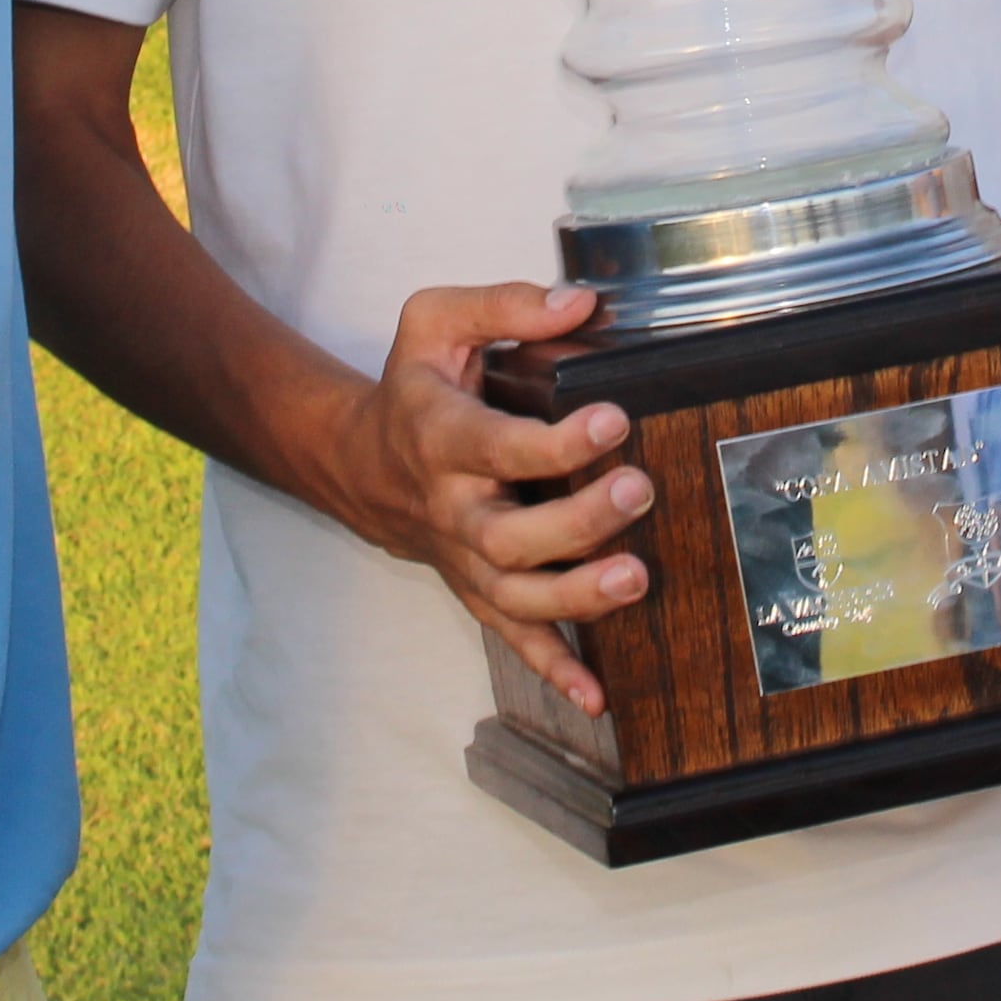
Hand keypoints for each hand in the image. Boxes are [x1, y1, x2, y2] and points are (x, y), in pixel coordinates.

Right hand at [320, 281, 658, 713]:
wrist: (363, 462)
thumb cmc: (413, 388)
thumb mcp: (434, 323)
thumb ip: (505, 305)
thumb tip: (581, 305)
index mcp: (442, 437)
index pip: (498, 445)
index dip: (556, 440)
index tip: (613, 418)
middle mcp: (453, 508)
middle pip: (509, 534)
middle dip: (577, 521)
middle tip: (638, 491)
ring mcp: (466, 559)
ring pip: (515, 595)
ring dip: (576, 596)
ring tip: (634, 579)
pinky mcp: (479, 591)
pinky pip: (515, 638)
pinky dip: (554, 670)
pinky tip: (597, 696)